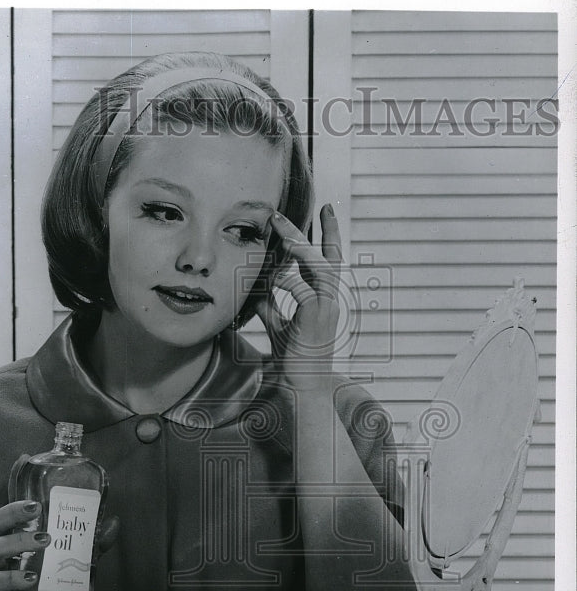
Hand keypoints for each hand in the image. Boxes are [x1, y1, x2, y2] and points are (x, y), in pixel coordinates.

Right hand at [0, 498, 119, 590]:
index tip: (36, 505)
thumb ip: (90, 542)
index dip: (15, 508)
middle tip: (44, 525)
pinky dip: (13, 579)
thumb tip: (113, 522)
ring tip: (45, 543)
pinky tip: (32, 578)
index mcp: (15, 540)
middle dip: (17, 522)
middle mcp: (3, 555)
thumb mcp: (71, 559)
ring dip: (20, 545)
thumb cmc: (50, 581)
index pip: (6, 518)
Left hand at [255, 204, 342, 389]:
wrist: (301, 385)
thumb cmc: (293, 358)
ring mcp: (328, 307)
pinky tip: (272, 277)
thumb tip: (257, 291)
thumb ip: (271, 306)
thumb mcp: (278, 325)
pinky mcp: (318, 317)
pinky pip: (303, 290)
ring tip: (282, 229)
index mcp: (324, 299)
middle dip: (326, 229)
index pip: (328, 260)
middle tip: (320, 205)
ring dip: (301, 246)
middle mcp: (331, 300)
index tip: (324, 212)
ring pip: (321, 267)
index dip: (326, 236)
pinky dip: (287, 281)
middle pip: (333, 257)